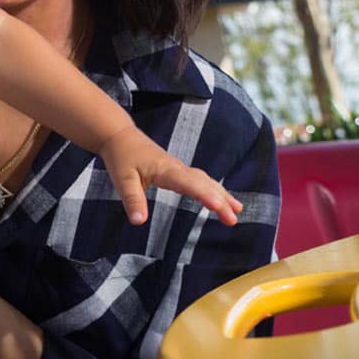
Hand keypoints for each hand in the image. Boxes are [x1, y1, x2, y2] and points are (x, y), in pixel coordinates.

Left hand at [96, 128, 243, 225]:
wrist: (121, 137)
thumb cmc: (122, 157)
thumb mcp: (122, 179)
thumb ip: (132, 200)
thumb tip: (138, 222)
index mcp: (164, 169)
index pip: (187, 183)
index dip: (203, 194)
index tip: (218, 206)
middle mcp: (177, 168)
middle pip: (202, 183)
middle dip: (220, 200)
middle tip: (232, 220)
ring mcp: (180, 169)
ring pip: (205, 181)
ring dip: (222, 195)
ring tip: (237, 211)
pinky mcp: (179, 171)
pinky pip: (201, 180)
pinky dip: (214, 190)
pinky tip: (224, 200)